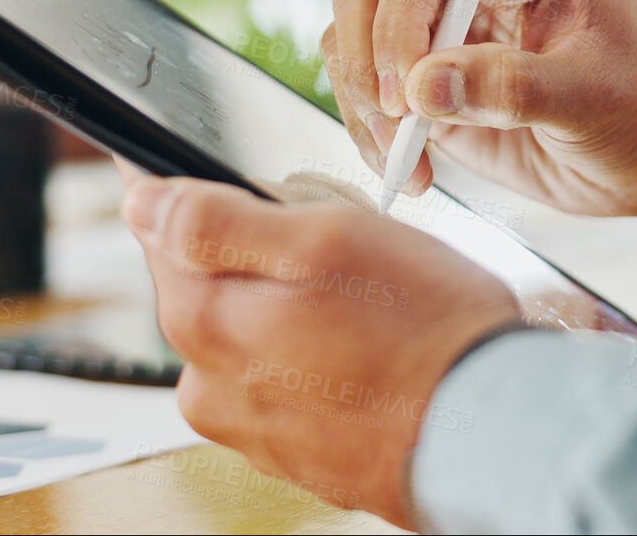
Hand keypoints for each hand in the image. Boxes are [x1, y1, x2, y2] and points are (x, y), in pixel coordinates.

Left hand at [118, 165, 521, 526]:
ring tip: (370, 302)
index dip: (199, 188)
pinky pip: (291, 380)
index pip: (158, 229)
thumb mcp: (322, 239)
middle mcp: (211, 387)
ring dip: (296, 304)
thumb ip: (216, 221)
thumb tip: (141, 201)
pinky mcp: (298, 454)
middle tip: (343, 245)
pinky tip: (375, 348)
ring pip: (254, 330)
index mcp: (202, 322)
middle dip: (264, 251)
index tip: (252, 184)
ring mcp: (254, 428)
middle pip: (210, 281)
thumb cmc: (423, 331)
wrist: (495, 432)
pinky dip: (323, 357)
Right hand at [322, 0, 636, 248]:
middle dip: (366, 55)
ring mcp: (439, 20)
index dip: (401, 11)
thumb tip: (424, 88)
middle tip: (397, 122)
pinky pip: (361, 86)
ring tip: (408, 158)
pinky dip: (369, 132)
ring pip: (348, 30)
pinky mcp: (422, 73)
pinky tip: (412, 170)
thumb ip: (513, 89)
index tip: (407, 85)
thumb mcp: (593, 99)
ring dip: (362, 101)